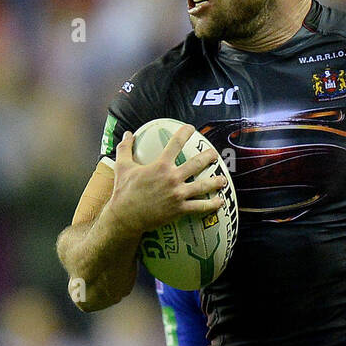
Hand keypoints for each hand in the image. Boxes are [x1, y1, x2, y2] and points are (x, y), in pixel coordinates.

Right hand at [108, 124, 226, 237]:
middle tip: (215, 154)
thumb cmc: (123, 192)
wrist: (126, 217)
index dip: (185, 133)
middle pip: (197, 163)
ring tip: (223, 179)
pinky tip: (220, 202)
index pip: (176, 143)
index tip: (191, 128)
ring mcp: (178, 194)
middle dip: (208, 157)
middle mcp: (172, 178)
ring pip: (203, 186)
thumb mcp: (122, 167)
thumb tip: (127, 133)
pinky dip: (211, 205)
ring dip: (216, 181)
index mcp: (160, 165)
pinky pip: (200, 207)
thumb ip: (125, 148)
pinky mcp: (180, 209)